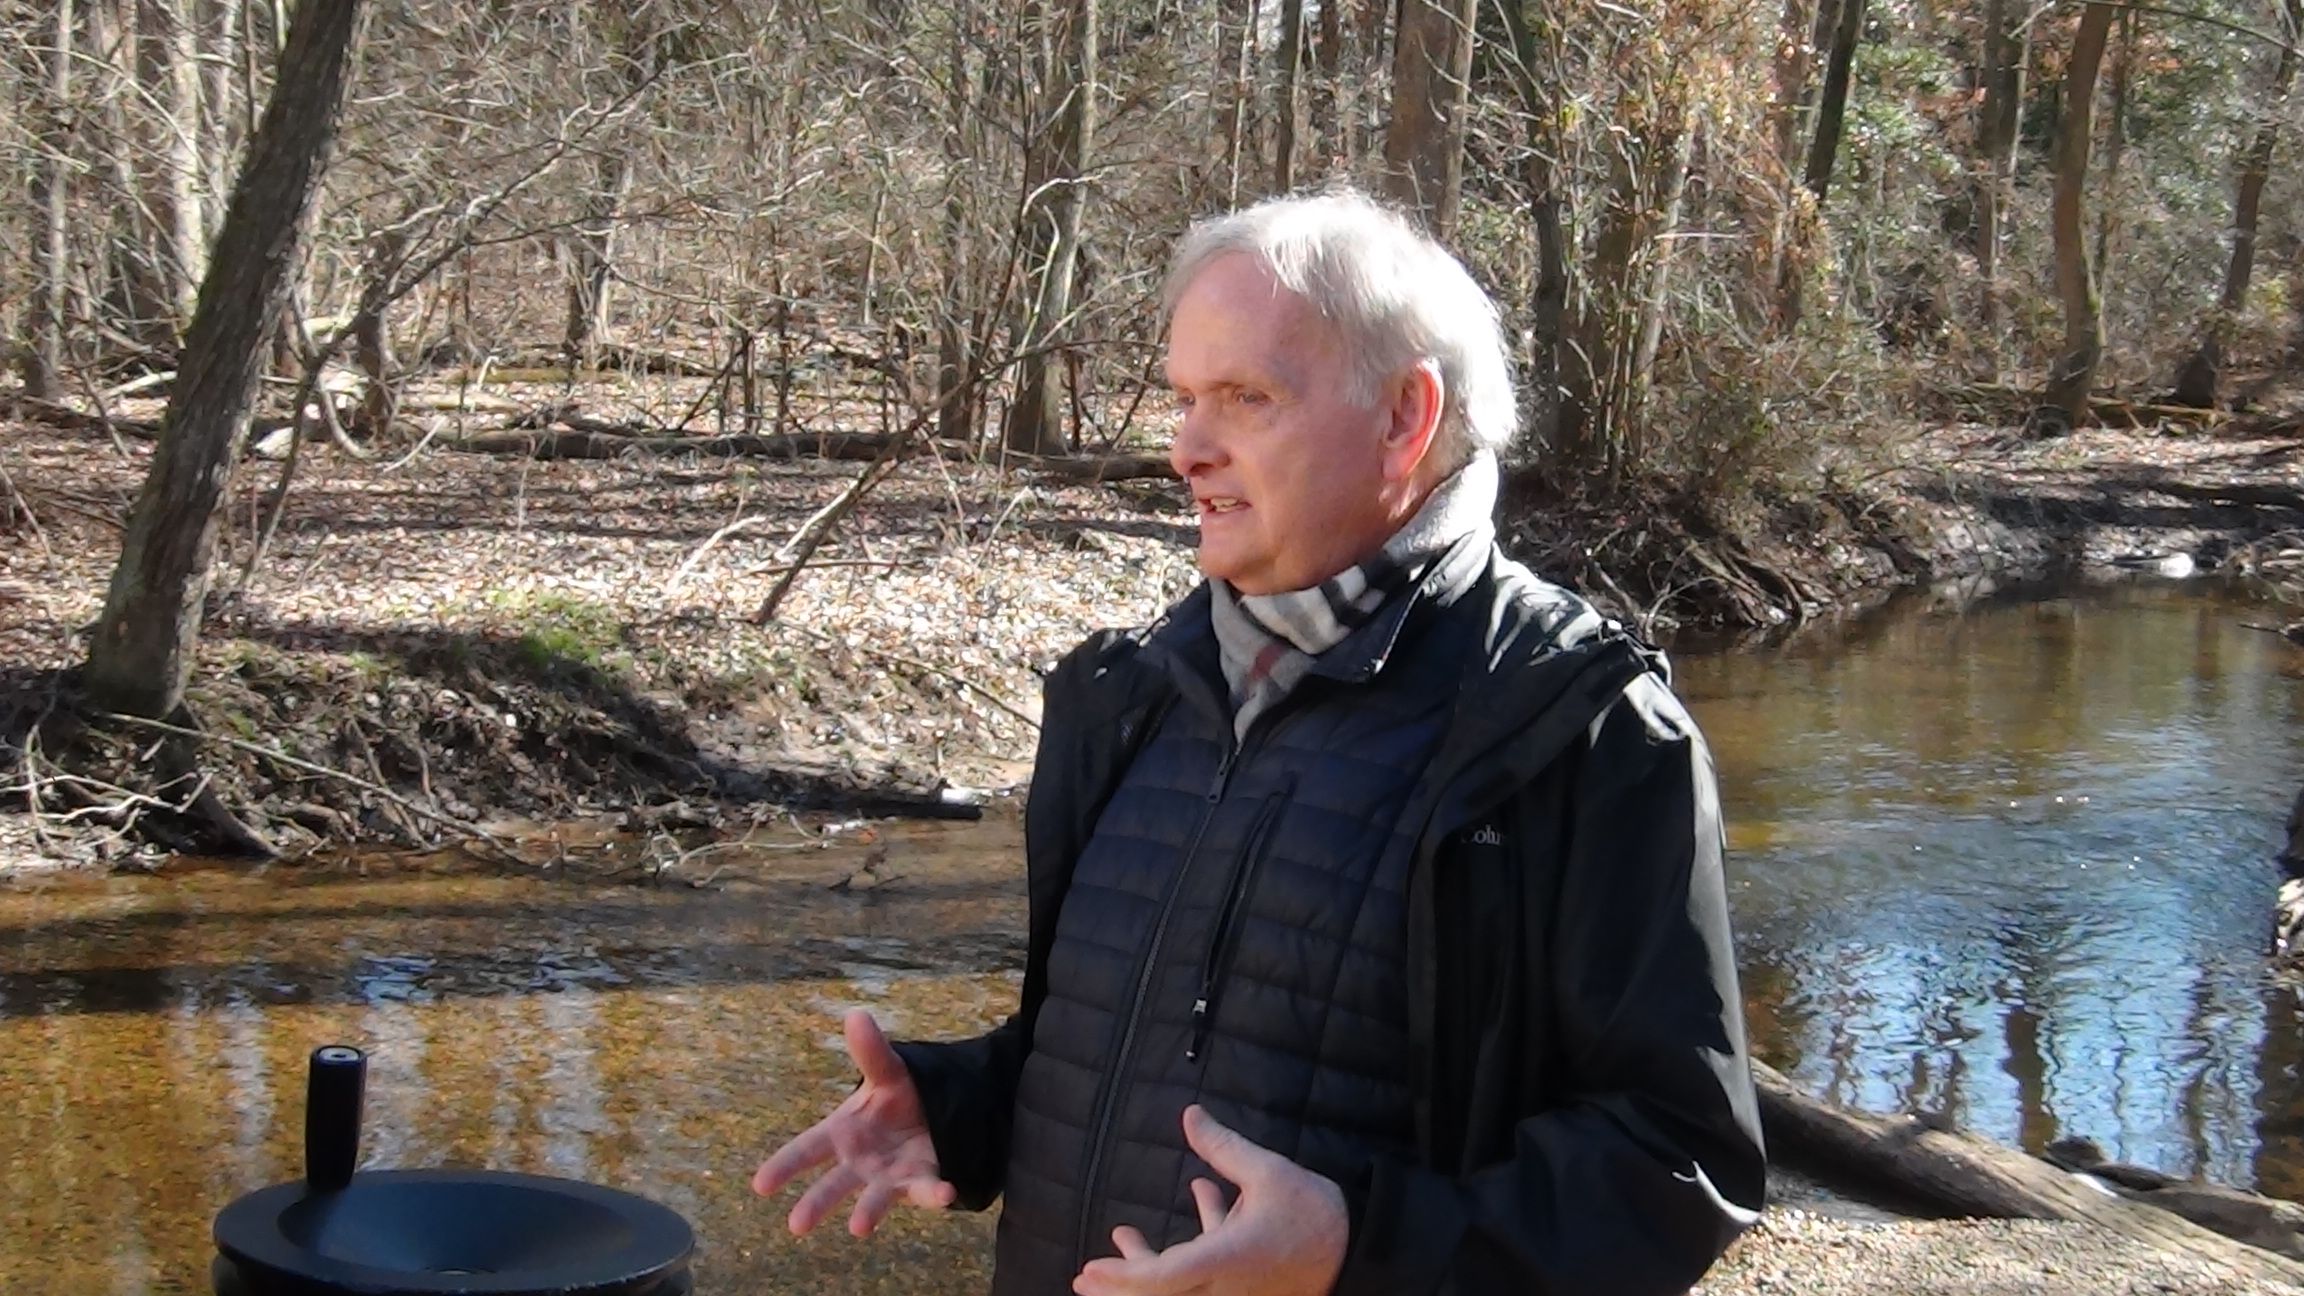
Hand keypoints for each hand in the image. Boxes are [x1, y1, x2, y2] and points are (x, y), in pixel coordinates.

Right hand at [751, 1009, 956, 1236]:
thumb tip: (856, 1015)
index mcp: (842, 1132)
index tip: (760, 1185)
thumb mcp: (887, 1071)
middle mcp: (859, 1160)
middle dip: (815, 1203)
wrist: (937, 1111)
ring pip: (873, 1198)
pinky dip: (934, 1194)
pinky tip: (945, 1194)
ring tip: (859, 1227)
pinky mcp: (919, 1181)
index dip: (784, 1166)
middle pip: (833, 1184)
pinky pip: (926, 1191)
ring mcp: (887, 1175)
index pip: (807, 1149)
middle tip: (796, 1224)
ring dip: (867, 1212)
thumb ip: (871, 1051)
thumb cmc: (898, 1096)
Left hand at [1072, 1105, 1347, 1295]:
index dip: (1122, 1277)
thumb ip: (1222, 1147)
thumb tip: (1189, 1114)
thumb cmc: (1316, 1214)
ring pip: (1180, 1285)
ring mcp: (1236, 1292)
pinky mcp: (1248, 1286)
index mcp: (1225, 1261)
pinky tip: (1201, 1195)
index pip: (1161, 1279)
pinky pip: (1207, 1273)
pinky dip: (1191, 1248)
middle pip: (1160, 1295)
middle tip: (1085, 1277)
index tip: (1091, 1270)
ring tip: (1124, 1234)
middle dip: (1120, 1285)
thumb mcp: (1269, 1172)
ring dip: (1149, 1264)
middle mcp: (1224, 1286)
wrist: (1361, 1249)